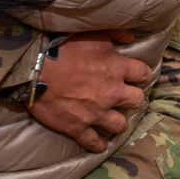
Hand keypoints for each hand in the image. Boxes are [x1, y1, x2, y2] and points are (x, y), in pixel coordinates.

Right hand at [30, 30, 151, 152]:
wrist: (36, 68)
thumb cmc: (63, 47)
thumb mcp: (93, 34)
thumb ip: (115, 34)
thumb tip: (130, 38)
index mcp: (117, 69)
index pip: (143, 74)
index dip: (141, 75)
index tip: (137, 77)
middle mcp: (112, 93)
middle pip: (137, 101)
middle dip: (132, 99)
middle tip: (124, 97)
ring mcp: (96, 113)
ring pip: (120, 125)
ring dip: (118, 122)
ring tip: (113, 120)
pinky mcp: (79, 127)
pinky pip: (94, 142)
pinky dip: (98, 144)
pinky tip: (100, 144)